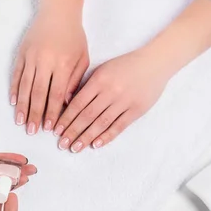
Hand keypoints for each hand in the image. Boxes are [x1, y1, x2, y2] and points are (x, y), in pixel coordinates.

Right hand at [10, 5, 88, 134]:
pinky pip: (17, 74)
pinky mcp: (22, 53)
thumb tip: (65, 103)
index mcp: (62, 64)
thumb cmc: (74, 36)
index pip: (56, 94)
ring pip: (25, 86)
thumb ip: (75, 81)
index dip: (52, 112)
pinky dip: (15, 89)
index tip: (49, 127)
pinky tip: (14, 102)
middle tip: (32, 131)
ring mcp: (31, 57)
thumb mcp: (82, 58)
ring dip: (23, 106)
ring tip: (21, 121)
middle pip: (39, 94)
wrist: (58, 11)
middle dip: (35, 114)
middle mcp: (45, 61)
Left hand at [55, 50, 171, 151]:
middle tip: (62, 143)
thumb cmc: (125, 65)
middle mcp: (110, 91)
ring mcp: (124, 102)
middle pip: (87, 115)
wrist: (154, 63)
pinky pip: (119, 126)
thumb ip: (88, 85)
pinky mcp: (136, 110)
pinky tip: (95, 144)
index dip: (66, 118)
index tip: (56, 130)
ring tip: (75, 147)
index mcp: (99, 80)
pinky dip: (106, 136)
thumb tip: (68, 104)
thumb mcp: (103, 69)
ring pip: (101, 123)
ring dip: (86, 137)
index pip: (78, 103)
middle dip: (72, 131)